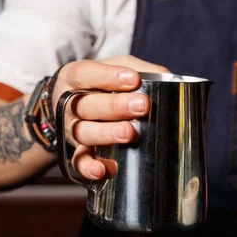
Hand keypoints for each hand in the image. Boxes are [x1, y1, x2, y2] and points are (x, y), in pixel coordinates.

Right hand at [52, 55, 169, 179]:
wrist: (71, 103)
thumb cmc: (101, 82)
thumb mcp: (116, 67)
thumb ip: (139, 68)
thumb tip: (168, 77)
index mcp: (75, 77)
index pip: (86, 74)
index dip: (108, 77)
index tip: (133, 79)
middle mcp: (69, 104)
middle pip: (86, 106)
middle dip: (114, 106)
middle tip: (142, 105)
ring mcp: (72, 129)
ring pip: (84, 132)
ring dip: (106, 134)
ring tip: (129, 133)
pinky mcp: (76, 150)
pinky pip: (79, 161)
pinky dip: (89, 167)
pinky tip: (104, 170)